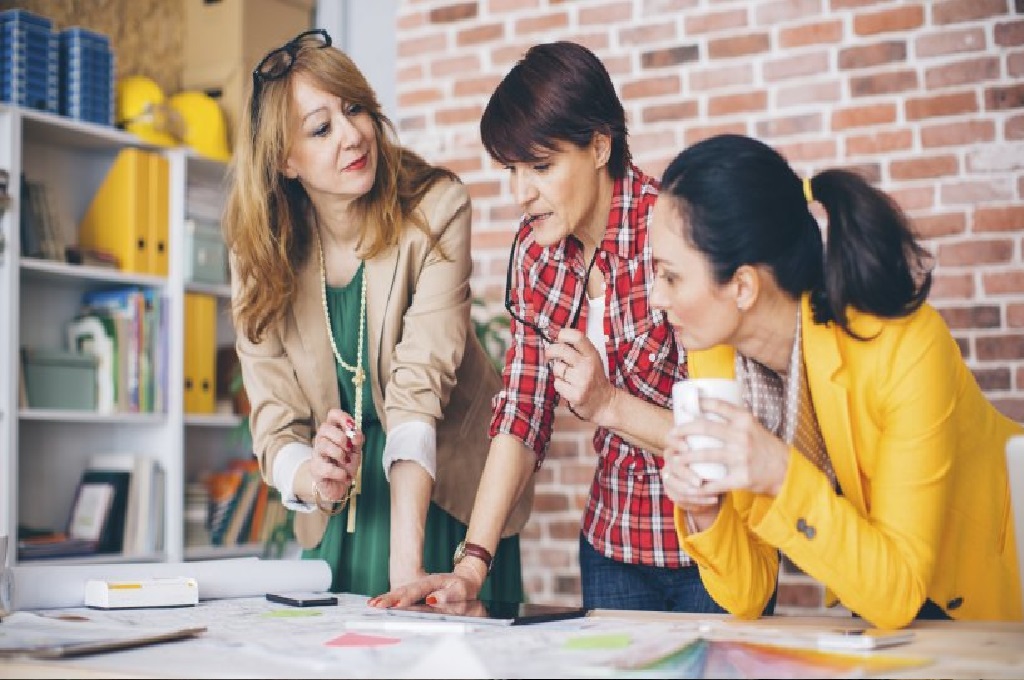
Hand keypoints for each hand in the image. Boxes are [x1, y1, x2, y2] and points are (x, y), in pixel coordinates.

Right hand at [311, 408, 363, 502]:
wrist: (338, 486)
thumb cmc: (346, 464)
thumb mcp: (356, 450)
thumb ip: (357, 440)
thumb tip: (356, 433)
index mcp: (333, 431)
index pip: (333, 414)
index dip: (343, 418)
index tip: (353, 429)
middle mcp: (321, 439)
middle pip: (325, 427)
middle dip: (341, 438)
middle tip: (349, 449)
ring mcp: (316, 454)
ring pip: (324, 445)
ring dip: (340, 455)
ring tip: (346, 463)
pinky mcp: (315, 469)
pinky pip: (327, 468)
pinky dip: (340, 473)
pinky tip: (344, 476)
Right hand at [368, 562, 484, 608]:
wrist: (464, 580)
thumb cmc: (463, 587)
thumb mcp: (461, 590)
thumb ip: (448, 595)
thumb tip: (432, 599)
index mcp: (433, 582)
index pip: (417, 590)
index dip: (407, 598)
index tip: (397, 605)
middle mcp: (422, 583)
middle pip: (403, 590)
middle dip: (390, 598)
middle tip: (376, 606)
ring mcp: (417, 587)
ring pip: (399, 591)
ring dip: (386, 598)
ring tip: (372, 605)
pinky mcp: (415, 592)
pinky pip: (400, 595)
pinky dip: (388, 599)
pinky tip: (376, 603)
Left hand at [545, 328, 614, 424]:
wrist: (604, 403)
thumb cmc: (594, 379)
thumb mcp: (592, 360)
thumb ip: (578, 350)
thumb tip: (557, 337)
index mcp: (592, 355)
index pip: (577, 337)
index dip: (563, 334)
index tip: (558, 337)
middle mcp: (588, 366)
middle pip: (561, 349)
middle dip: (550, 350)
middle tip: (549, 353)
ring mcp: (582, 380)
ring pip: (557, 368)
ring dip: (557, 372)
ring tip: (567, 377)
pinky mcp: (575, 394)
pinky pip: (557, 383)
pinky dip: (559, 385)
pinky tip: (568, 387)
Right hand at [661, 427, 722, 528]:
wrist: (711, 482)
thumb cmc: (717, 457)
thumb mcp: (716, 444)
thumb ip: (720, 433)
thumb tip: (732, 422)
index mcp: (678, 444)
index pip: (670, 439)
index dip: (676, 442)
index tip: (688, 447)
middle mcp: (671, 459)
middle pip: (671, 465)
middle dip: (685, 474)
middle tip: (699, 482)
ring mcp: (670, 476)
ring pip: (675, 484)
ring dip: (694, 491)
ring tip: (712, 494)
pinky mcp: (674, 492)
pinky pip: (681, 498)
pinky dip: (700, 500)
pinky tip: (714, 500)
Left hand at [670, 397, 789, 496]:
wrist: (785, 471)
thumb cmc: (765, 447)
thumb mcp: (753, 426)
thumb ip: (734, 419)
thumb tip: (705, 407)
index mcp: (744, 420)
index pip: (717, 405)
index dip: (697, 404)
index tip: (683, 407)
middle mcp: (742, 436)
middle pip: (705, 428)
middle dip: (683, 430)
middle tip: (672, 434)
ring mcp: (741, 457)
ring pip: (705, 454)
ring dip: (685, 457)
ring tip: (675, 459)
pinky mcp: (741, 477)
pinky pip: (715, 482)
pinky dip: (700, 484)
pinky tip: (690, 484)